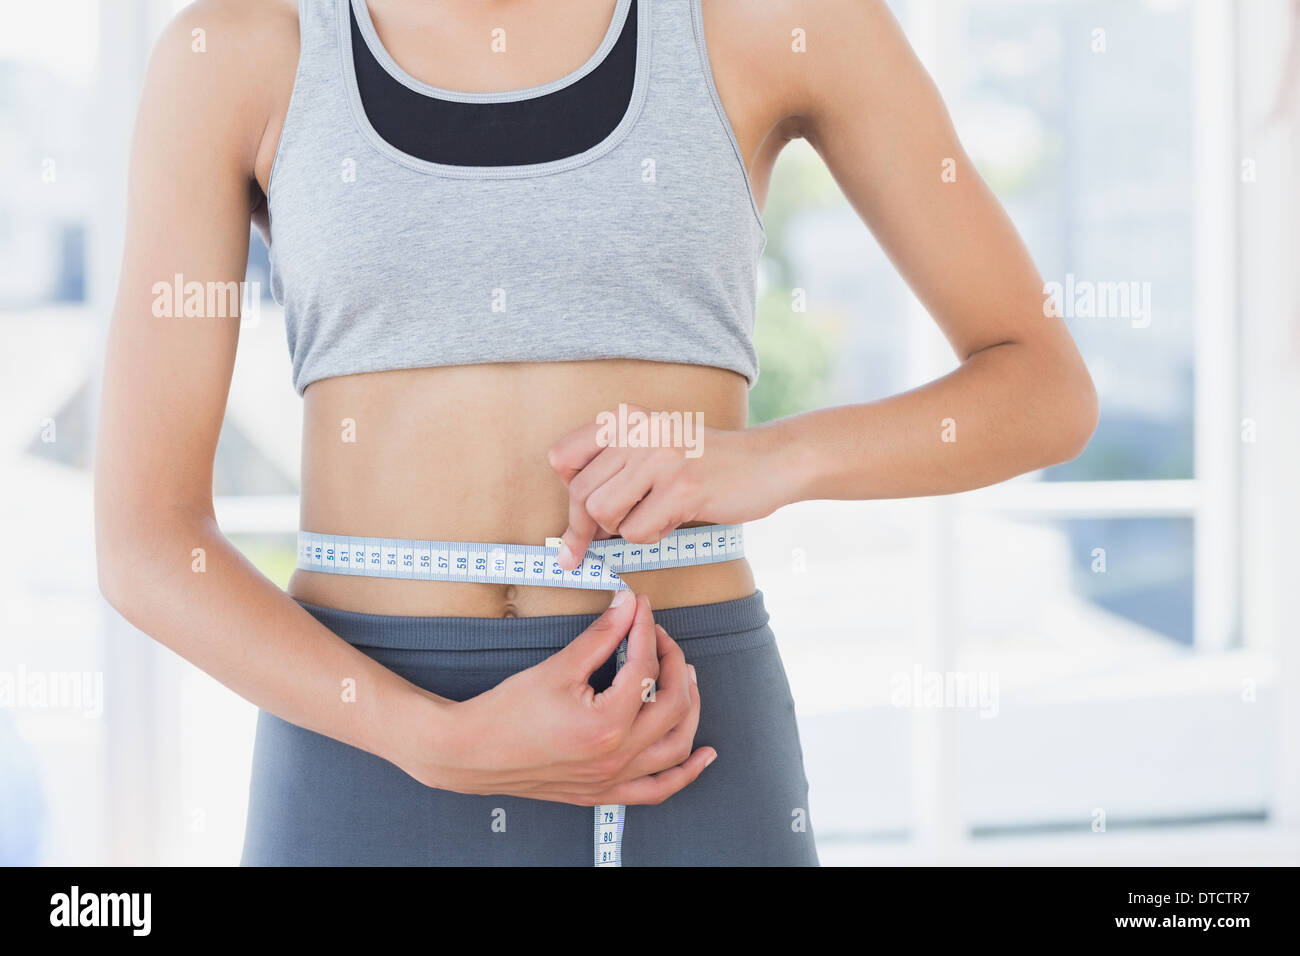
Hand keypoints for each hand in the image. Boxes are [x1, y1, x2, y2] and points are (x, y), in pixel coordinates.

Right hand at [402, 591, 715, 805]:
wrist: (472, 753)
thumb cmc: (507, 712)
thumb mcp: (558, 667)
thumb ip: (601, 636)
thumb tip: (627, 605)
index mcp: (607, 724)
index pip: (645, 668)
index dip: (646, 630)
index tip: (641, 607)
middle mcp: (617, 756)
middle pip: (672, 704)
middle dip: (673, 663)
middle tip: (659, 637)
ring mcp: (613, 779)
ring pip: (676, 747)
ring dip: (690, 710)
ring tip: (685, 679)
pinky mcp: (604, 792)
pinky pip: (659, 789)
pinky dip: (686, 773)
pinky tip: (704, 756)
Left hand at [547, 403, 790, 568]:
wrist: (767, 462)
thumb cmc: (705, 464)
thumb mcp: (653, 448)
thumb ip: (613, 471)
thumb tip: (573, 526)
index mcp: (625, 419)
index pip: (562, 457)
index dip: (567, 492)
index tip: (579, 514)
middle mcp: (637, 432)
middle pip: (580, 495)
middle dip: (586, 528)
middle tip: (597, 544)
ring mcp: (660, 458)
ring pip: (604, 515)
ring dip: (623, 530)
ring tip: (651, 517)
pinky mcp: (682, 488)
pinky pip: (637, 532)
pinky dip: (650, 536)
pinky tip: (673, 519)